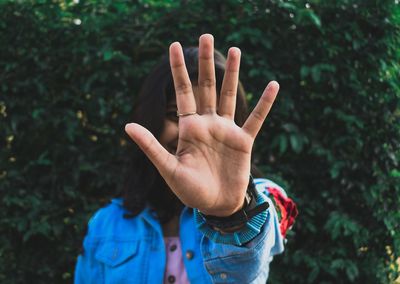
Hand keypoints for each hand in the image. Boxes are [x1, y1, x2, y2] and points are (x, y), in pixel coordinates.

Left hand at [125, 34, 278, 216]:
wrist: (215, 205)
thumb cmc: (190, 191)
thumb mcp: (169, 168)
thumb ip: (151, 146)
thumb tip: (126, 125)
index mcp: (189, 128)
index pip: (183, 92)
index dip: (179, 69)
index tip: (174, 45)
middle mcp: (208, 124)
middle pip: (206, 86)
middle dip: (205, 61)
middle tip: (205, 36)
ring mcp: (226, 130)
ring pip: (229, 95)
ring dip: (232, 73)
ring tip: (235, 50)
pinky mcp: (244, 141)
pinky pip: (256, 119)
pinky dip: (264, 103)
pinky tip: (272, 85)